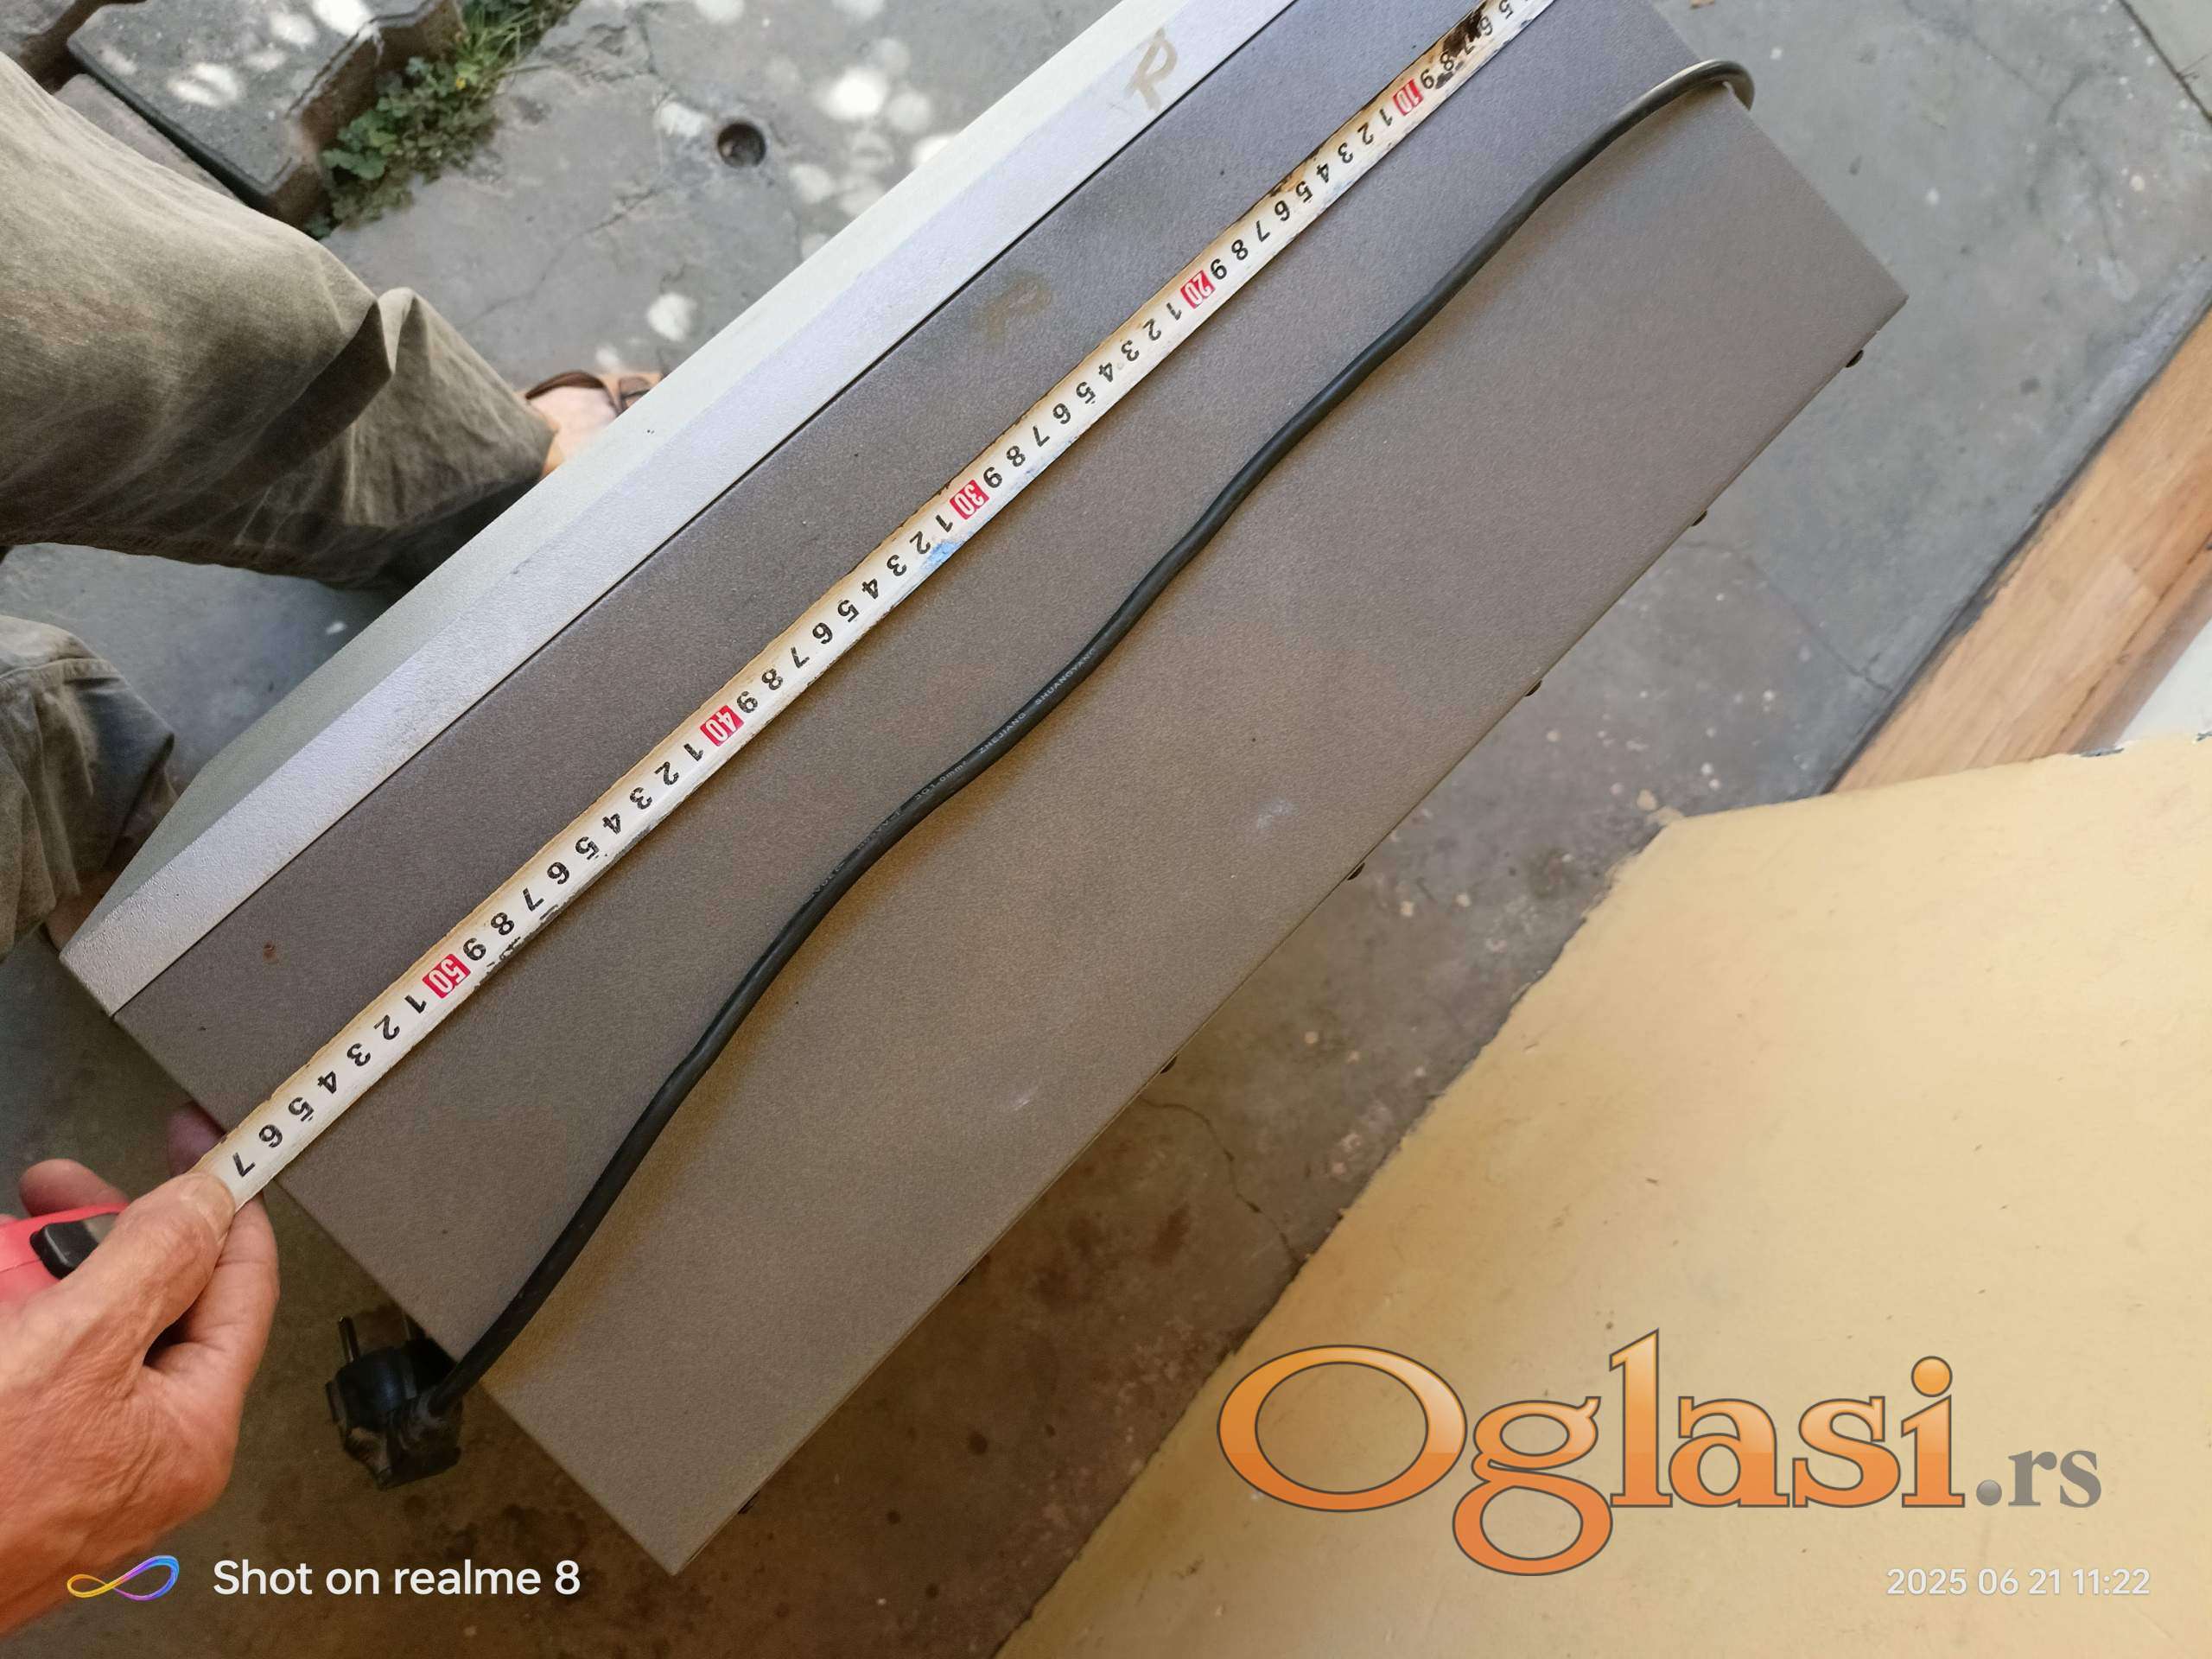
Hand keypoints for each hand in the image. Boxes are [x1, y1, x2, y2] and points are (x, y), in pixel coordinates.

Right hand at [0, 1108, 277, 1632]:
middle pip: (147, 1300)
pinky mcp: (14, 1463)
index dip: (226, 1202)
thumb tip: (208, 1203)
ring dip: (32, 1283)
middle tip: (52, 1193)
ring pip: (71, 1330)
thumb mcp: (74, 1349)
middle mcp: (144, 1454)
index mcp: (190, 1431)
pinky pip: (25, 1366)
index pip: (242, 1285)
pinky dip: (8, 1326)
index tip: (205, 1145)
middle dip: (95, 1239)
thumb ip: (153, 1264)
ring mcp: (72, 1464)